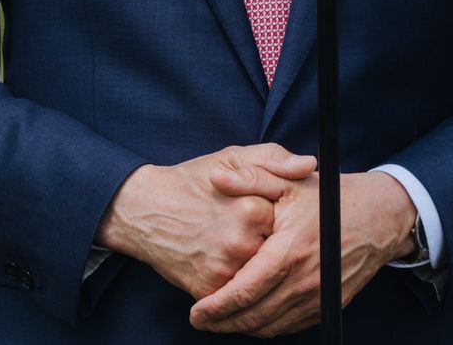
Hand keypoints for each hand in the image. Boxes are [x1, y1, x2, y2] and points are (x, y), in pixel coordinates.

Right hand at [93, 144, 317, 299]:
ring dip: (254, 266)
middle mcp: (241, 243)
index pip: (289, 223)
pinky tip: (222, 263)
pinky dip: (236, 284)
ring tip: (233, 246)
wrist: (143, 210)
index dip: (277, 219)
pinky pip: (238, 296)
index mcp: (252, 209)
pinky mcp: (209, 290)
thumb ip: (273, 159)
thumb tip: (309, 164)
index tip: (263, 213)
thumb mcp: (230, 157)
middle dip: (266, 244)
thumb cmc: (191, 182)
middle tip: (243, 231)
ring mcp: (225, 270)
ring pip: (260, 277)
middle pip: (276, 252)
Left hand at [189, 170, 419, 336]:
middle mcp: (305, 281)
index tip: (195, 313)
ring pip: (273, 327)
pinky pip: (292, 326)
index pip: (244, 292)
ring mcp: (319, 297)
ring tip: (219, 323)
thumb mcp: (287, 181)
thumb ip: (249, 178)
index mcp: (289, 252)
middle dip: (222, 323)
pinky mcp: (329, 305)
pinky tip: (251, 319)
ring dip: (243, 328)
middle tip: (200, 321)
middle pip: (255, 317)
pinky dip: (268, 328)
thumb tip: (215, 177)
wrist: (377, 216)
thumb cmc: (327, 197)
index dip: (215, 307)